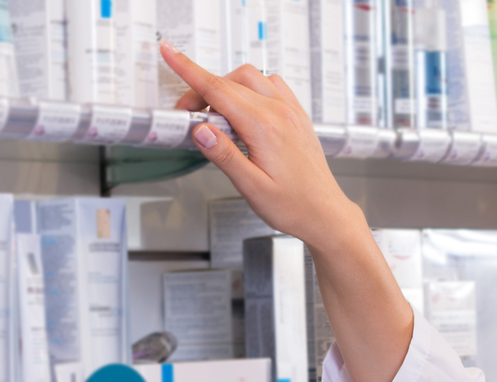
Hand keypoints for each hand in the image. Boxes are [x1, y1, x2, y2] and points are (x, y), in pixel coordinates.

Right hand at [158, 40, 363, 253]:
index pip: (217, 90)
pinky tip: (243, 109)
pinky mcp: (297, 115)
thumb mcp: (251, 187)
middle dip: (200, 91)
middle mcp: (280, 113)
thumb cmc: (294, 206)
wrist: (326, 213)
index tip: (170, 53)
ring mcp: (291, 111)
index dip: (188, 69)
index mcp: (265, 128)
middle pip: (228, 83)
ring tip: (214, 115)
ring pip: (250, 78)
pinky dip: (249, 88)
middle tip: (187, 115)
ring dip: (226, 86)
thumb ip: (224, 156)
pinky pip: (271, 85)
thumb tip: (201, 131)